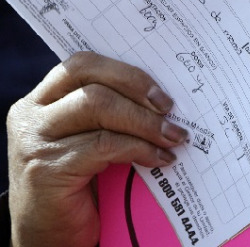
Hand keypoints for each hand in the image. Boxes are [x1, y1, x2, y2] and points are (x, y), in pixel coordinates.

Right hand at [7, 52, 187, 246]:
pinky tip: (159, 159)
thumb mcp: (92, 141)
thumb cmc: (80, 186)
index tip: (162, 92)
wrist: (50, 238)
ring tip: (174, 137)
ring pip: (98, 107)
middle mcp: (32, 114)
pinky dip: (140, 149)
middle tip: (171, 111)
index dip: (127, 73)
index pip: (84, 64)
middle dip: (139, 91)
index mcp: (42, 99)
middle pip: (91, 79)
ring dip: (145, 122)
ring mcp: (34, 140)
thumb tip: (165, 98)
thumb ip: (112, 115)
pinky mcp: (45, 167)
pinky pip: (105, 144)